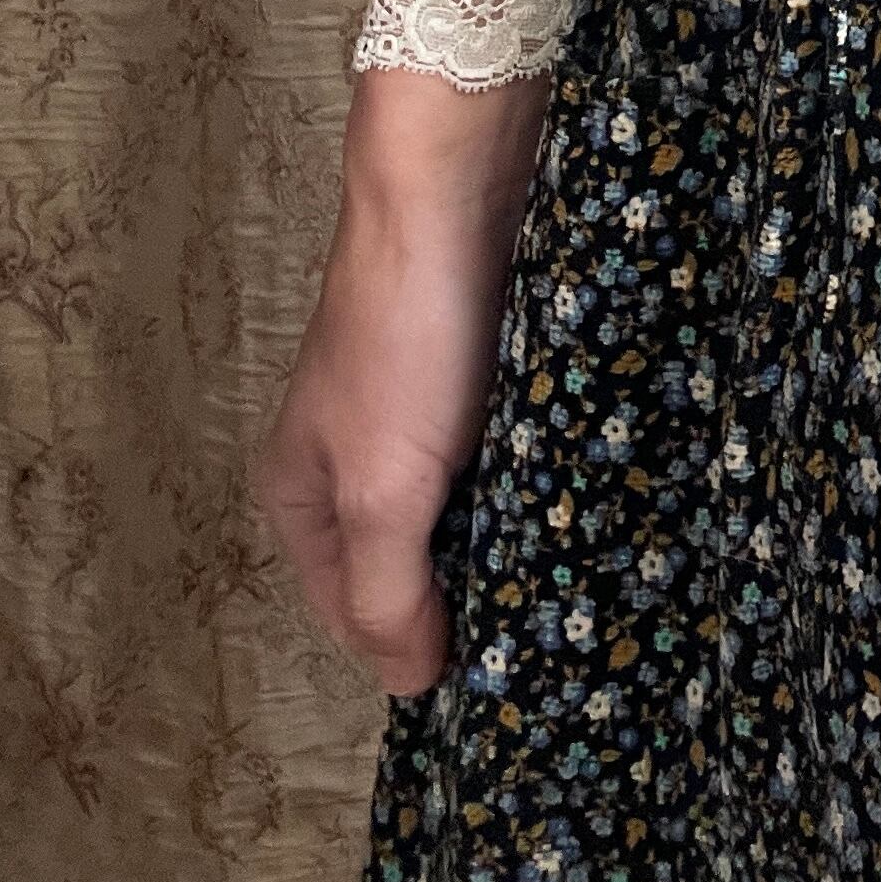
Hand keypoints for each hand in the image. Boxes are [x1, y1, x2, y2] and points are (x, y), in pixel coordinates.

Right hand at [254, 65, 550, 694]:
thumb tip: (410, 683)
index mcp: (302, 498)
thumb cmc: (405, 342)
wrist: (455, 198)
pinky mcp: (475, 385)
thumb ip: (387, 590)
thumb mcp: (380, 488)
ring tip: (569, 580)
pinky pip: (502, 462)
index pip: (352, 616)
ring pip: (461, 514)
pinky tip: (579, 505)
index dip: (412, 648)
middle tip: (540, 633)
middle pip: (407, 566)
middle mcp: (350, 465)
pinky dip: (531, 486)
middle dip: (463, 597)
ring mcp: (415, 422)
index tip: (491, 676)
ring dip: (505, 542)